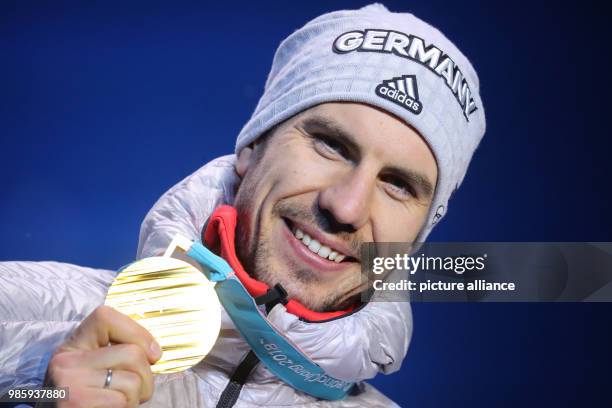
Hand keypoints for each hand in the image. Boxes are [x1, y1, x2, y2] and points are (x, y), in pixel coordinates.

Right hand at [46, 305, 161, 407]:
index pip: (106, 317)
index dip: (137, 333)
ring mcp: (70, 383)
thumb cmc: (91, 398)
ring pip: (134, 380)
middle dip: (145, 376)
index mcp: (72, 345)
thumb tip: (154, 353)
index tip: (151, 354)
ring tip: (118, 402)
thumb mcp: (99, 367)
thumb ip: (122, 351)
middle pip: (133, 353)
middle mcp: (66, 361)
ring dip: (136, 397)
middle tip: (131, 390)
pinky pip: (123, 401)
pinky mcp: (76, 403)